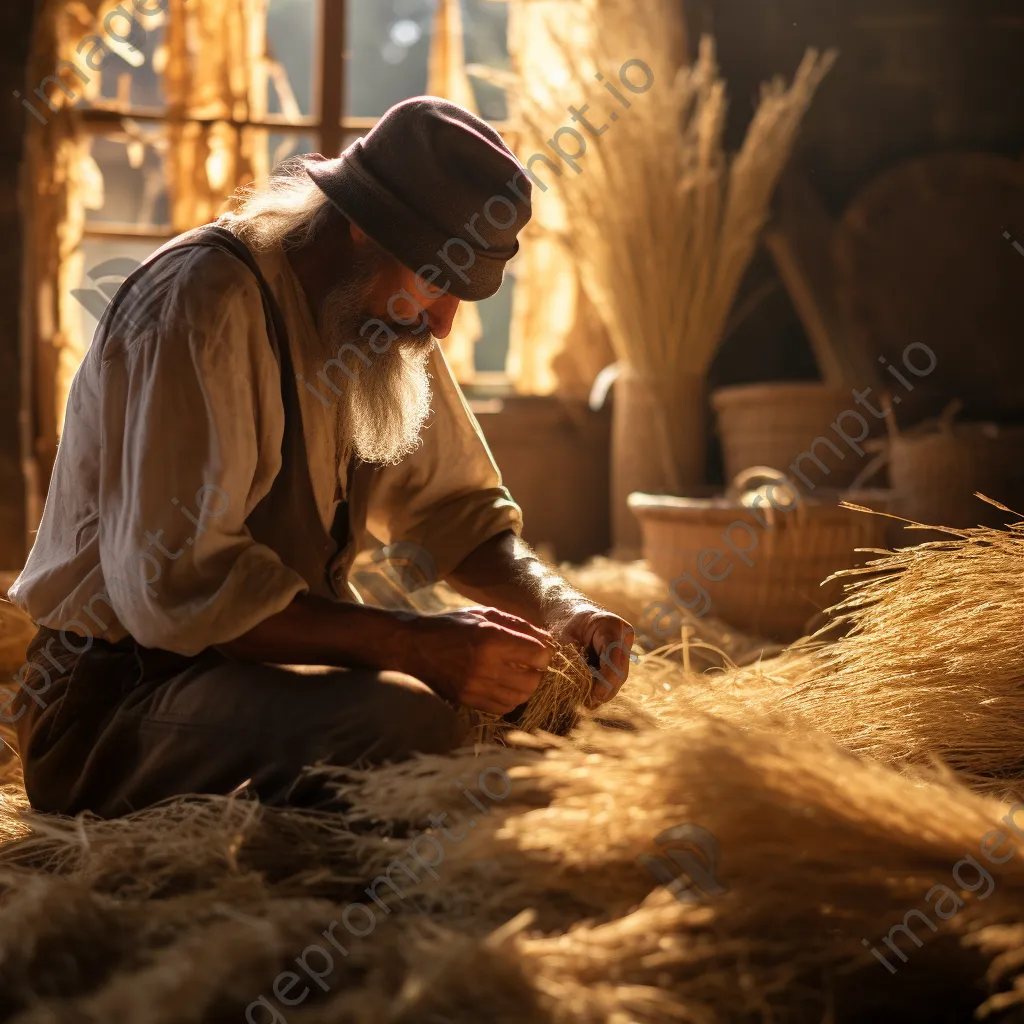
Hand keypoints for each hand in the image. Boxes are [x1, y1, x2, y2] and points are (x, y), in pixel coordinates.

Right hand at [400, 606, 555, 714]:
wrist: (411, 647)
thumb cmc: (449, 626)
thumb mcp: (482, 614)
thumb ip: (517, 624)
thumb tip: (546, 639)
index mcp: (490, 638)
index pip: (539, 653)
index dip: (545, 650)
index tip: (540, 647)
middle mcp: (485, 665)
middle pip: (534, 679)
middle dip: (538, 670)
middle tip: (530, 661)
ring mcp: (476, 686)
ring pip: (521, 696)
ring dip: (526, 686)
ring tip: (517, 673)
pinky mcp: (469, 700)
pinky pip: (504, 707)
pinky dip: (511, 699)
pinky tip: (504, 685)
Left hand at [557, 606, 635, 706]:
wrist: (572, 617)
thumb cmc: (565, 626)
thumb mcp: (564, 639)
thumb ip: (572, 660)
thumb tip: (578, 688)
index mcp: (610, 625)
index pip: (613, 656)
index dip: (606, 678)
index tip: (595, 695)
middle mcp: (624, 636)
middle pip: (620, 670)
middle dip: (606, 689)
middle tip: (590, 704)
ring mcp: (626, 646)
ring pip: (620, 676)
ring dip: (605, 691)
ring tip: (589, 703)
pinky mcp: (623, 657)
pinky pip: (615, 676)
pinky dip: (604, 686)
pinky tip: (592, 696)